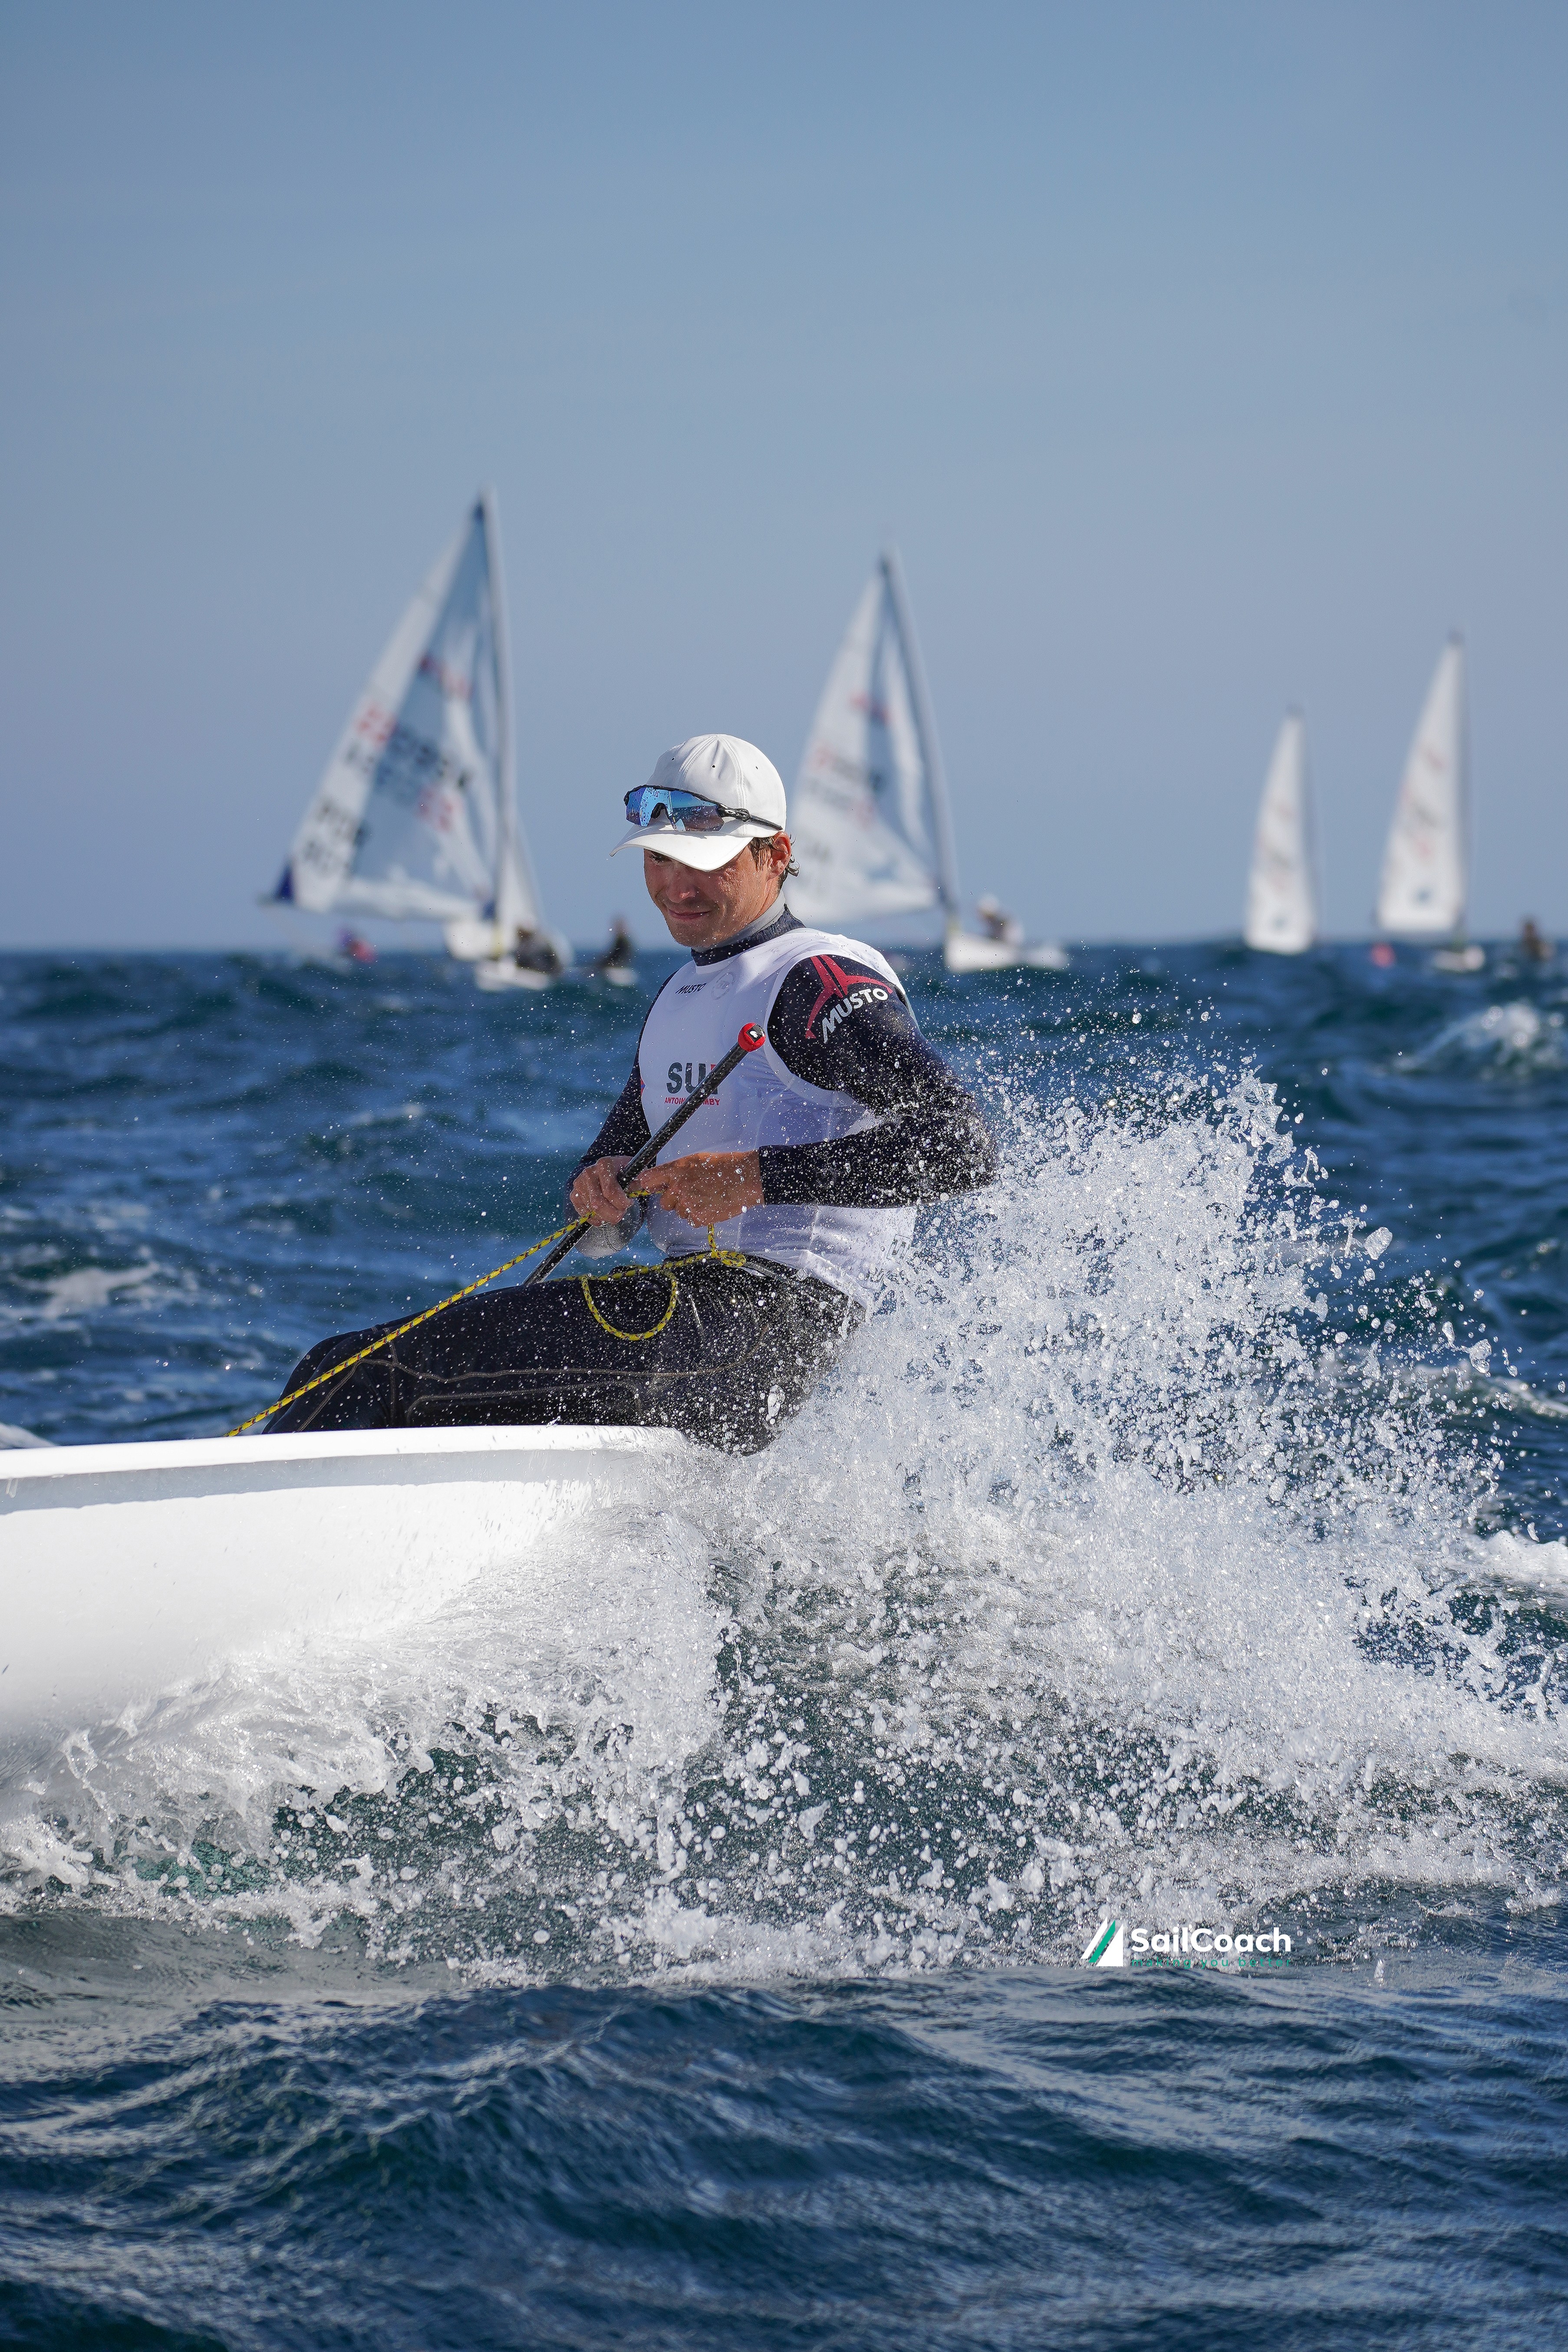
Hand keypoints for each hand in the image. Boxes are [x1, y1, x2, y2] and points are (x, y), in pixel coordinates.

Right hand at [570, 1154, 634, 1223]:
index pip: (610, 1191)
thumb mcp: (634, 1171)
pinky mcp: (574, 1193)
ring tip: (614, 1213)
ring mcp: (580, 1183)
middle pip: (598, 1203)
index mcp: (605, 1164)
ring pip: (591, 1210)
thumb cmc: (623, 1172)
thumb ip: (640, 1178)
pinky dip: (595, 1219)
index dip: (621, 1203)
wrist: (606, 1169)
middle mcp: (589, 1172)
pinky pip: (583, 1212)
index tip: (629, 1203)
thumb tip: (644, 1184)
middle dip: (613, 1214)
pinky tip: (603, 1215)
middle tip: (621, 1214)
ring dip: (605, 1217)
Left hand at [635, 1151, 763, 1227]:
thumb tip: (658, 1180)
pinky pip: (691, 1220)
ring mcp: (688, 1204)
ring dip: (689, 1208)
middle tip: (692, 1192)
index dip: (647, 1185)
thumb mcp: (695, 1160)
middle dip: (674, 1200)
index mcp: (676, 1171)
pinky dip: (699, 1215)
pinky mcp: (699, 1218)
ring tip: (706, 1197)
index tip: (648, 1188)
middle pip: (664, 1202)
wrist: (746, 1178)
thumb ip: (675, 1170)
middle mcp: (679, 1188)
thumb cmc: (723, 1166)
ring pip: (679, 1212)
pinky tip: (711, 1205)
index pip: (648, 1180)